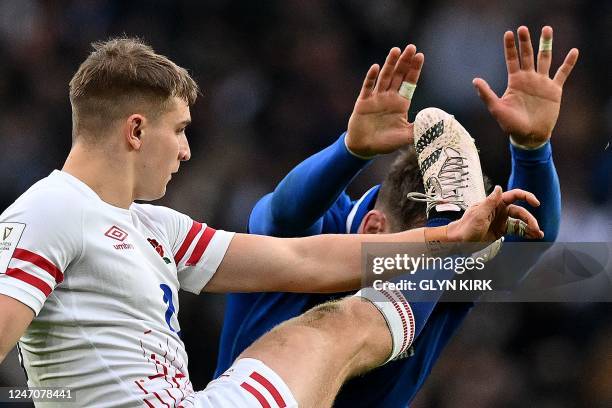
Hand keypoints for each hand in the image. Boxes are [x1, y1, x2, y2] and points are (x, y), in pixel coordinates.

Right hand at [346, 45, 423, 156]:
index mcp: (400, 103)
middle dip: (404, 62)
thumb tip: (438, 124)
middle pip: (398, 75)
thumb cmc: (385, 143)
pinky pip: (367, 87)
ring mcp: (376, 98)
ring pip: (384, 77)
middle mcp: (389, 97)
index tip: (420, 56)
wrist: (364, 147)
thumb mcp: (405, 137)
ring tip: (396, 50)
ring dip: (390, 64)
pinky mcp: (363, 102)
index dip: (414, 70)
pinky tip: (376, 67)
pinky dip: (371, 77)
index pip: (409, 82)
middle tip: (411, 47)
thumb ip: (420, 129)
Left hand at [447, 186, 544, 242]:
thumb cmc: (466, 227)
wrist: (460, 241)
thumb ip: (489, 202)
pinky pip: (516, 229)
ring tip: (538, 234)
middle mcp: (500, 210)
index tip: (536, 203)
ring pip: (520, 221)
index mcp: (495, 203)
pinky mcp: (501, 229)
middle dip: (529, 219)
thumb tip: (498, 188)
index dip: (526, 197)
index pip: (514, 196)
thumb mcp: (478, 214)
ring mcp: (501, 220)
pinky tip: (532, 236)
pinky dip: (525, 232)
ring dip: (530, 226)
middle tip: (535, 228)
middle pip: (520, 211)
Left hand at [473, 26, 578, 146]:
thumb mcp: (496, 109)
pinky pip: (562, 74)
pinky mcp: (554, 90)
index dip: (510, 47)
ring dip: (546, 45)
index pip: (511, 59)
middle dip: (525, 42)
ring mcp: (541, 83)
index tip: (508, 33)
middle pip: (527, 55)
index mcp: (514, 81)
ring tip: (547, 29)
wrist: (529, 137)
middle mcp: (528, 79)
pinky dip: (568, 63)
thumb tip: (475, 79)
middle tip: (523, 28)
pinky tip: (573, 51)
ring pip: (545, 59)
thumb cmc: (510, 125)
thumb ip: (486, 94)